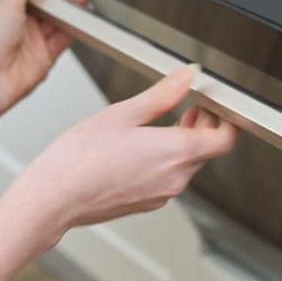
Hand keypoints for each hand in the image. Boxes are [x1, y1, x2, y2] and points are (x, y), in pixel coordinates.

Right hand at [4, 66, 239, 251]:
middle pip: (207, 151)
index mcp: (176, 153)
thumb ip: (162, 94)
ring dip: (184, 142)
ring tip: (163, 122)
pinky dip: (165, 159)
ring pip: (186, 165)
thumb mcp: (123, 113)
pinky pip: (167, 178)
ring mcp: (160, 195)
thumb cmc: (80, 158)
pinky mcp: (145, 203)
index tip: (217, 104)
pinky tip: (142, 145)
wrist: (54, 197)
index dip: (227, 119)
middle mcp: (175, 179)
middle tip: (192, 104)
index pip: (225, 139)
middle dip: (204, 126)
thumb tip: (187, 76)